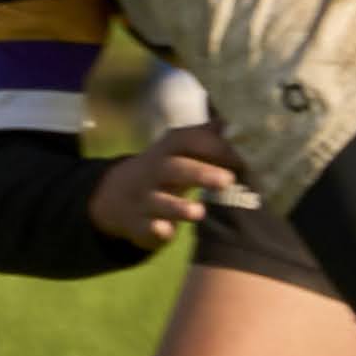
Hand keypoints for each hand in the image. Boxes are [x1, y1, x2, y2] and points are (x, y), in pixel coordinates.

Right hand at [93, 133, 246, 248]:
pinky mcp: (138, 223)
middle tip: (228, 180)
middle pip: (174, 168)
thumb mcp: (178, 152)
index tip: (239, 156)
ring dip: (177, 206)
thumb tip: (232, 124)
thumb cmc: (165, 170)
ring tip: (199, 212)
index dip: (211, 146)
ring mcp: (143, 198)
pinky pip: (145, 227)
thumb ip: (205, 139)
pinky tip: (165, 231)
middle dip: (199, 173)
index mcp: (167, 150)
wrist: (116, 195)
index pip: (186, 141)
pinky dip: (154, 229)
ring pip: (159, 201)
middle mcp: (153, 171)